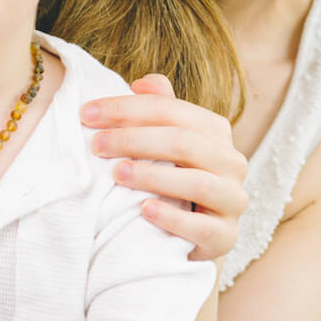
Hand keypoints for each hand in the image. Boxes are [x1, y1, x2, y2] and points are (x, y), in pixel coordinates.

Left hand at [80, 74, 247, 259]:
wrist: (193, 233)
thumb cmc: (173, 178)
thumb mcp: (166, 140)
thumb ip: (159, 108)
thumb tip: (140, 83)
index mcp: (215, 131)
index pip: (171, 109)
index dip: (127, 108)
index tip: (87, 114)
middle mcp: (231, 162)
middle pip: (184, 142)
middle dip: (135, 140)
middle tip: (97, 145)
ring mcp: (232, 200)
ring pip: (198, 183)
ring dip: (153, 176)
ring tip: (117, 174)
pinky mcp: (226, 237)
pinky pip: (204, 228)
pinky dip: (173, 218)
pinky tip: (144, 210)